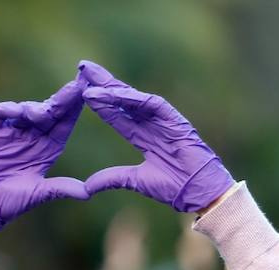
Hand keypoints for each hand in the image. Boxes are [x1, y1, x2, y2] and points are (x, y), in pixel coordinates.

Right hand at [0, 77, 89, 235]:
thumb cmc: (10, 202)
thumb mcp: (39, 193)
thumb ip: (61, 188)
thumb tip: (88, 193)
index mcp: (47, 148)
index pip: (65, 123)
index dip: (76, 108)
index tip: (90, 91)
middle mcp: (32, 136)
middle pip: (50, 111)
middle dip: (64, 97)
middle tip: (77, 84)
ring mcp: (11, 132)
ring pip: (27, 109)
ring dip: (37, 108)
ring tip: (43, 113)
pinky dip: (8, 109)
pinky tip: (18, 111)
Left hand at [79, 61, 233, 211]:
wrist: (197, 192)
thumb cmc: (173, 187)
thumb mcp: (135, 181)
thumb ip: (111, 179)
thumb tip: (86, 188)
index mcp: (142, 137)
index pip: (116, 115)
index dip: (99, 103)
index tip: (81, 91)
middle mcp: (150, 124)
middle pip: (121, 99)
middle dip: (102, 84)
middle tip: (82, 67)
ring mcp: (162, 120)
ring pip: (133, 98)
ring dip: (112, 87)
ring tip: (91, 78)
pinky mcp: (173, 118)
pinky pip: (150, 104)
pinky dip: (132, 98)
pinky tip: (113, 92)